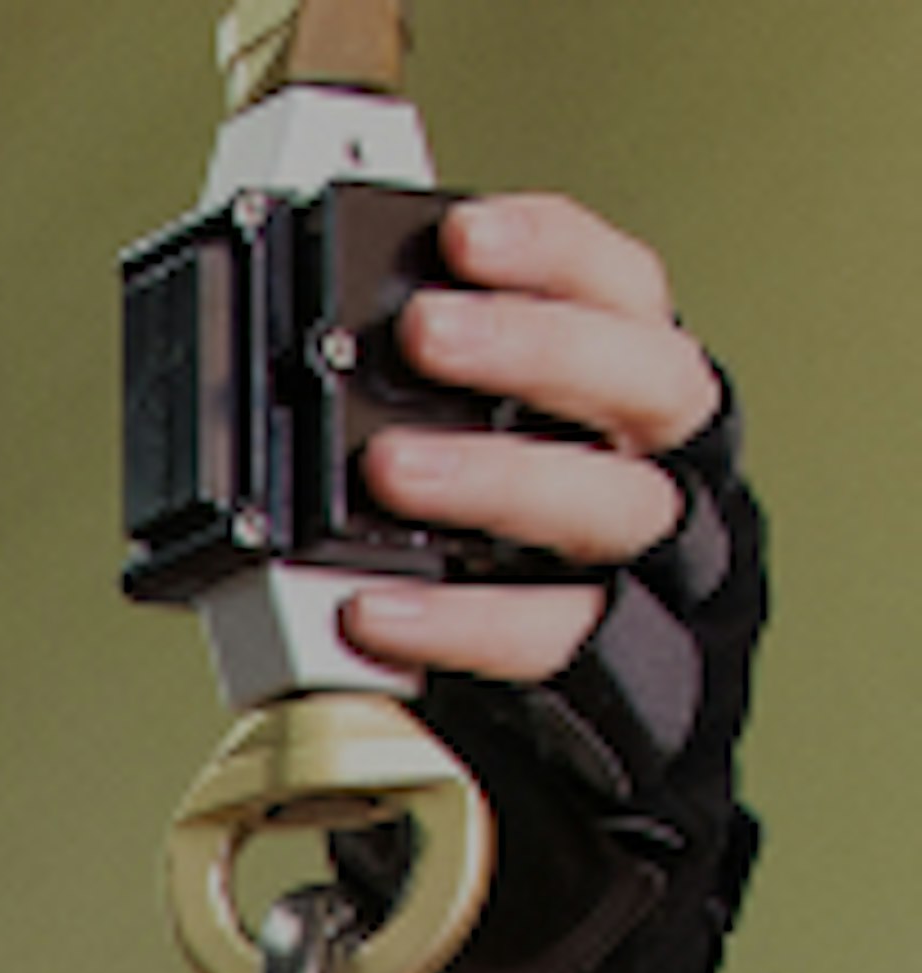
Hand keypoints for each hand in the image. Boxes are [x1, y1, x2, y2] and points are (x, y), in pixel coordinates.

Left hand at [351, 196, 722, 690]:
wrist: (608, 713)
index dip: (552, 250)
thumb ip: (455, 397)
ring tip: (389, 467)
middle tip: (427, 332)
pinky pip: (546, 637)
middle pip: (644, 378)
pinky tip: (373, 607)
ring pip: (607, 503)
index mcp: (644, 385)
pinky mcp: (615, 669)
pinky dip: (458, 622)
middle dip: (533, 344)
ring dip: (496, 476)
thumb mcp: (507, 446)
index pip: (625, 287)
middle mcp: (668, 462)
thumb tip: (329, 353)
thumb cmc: (533, 552)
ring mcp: (655, 566)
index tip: (461, 235)